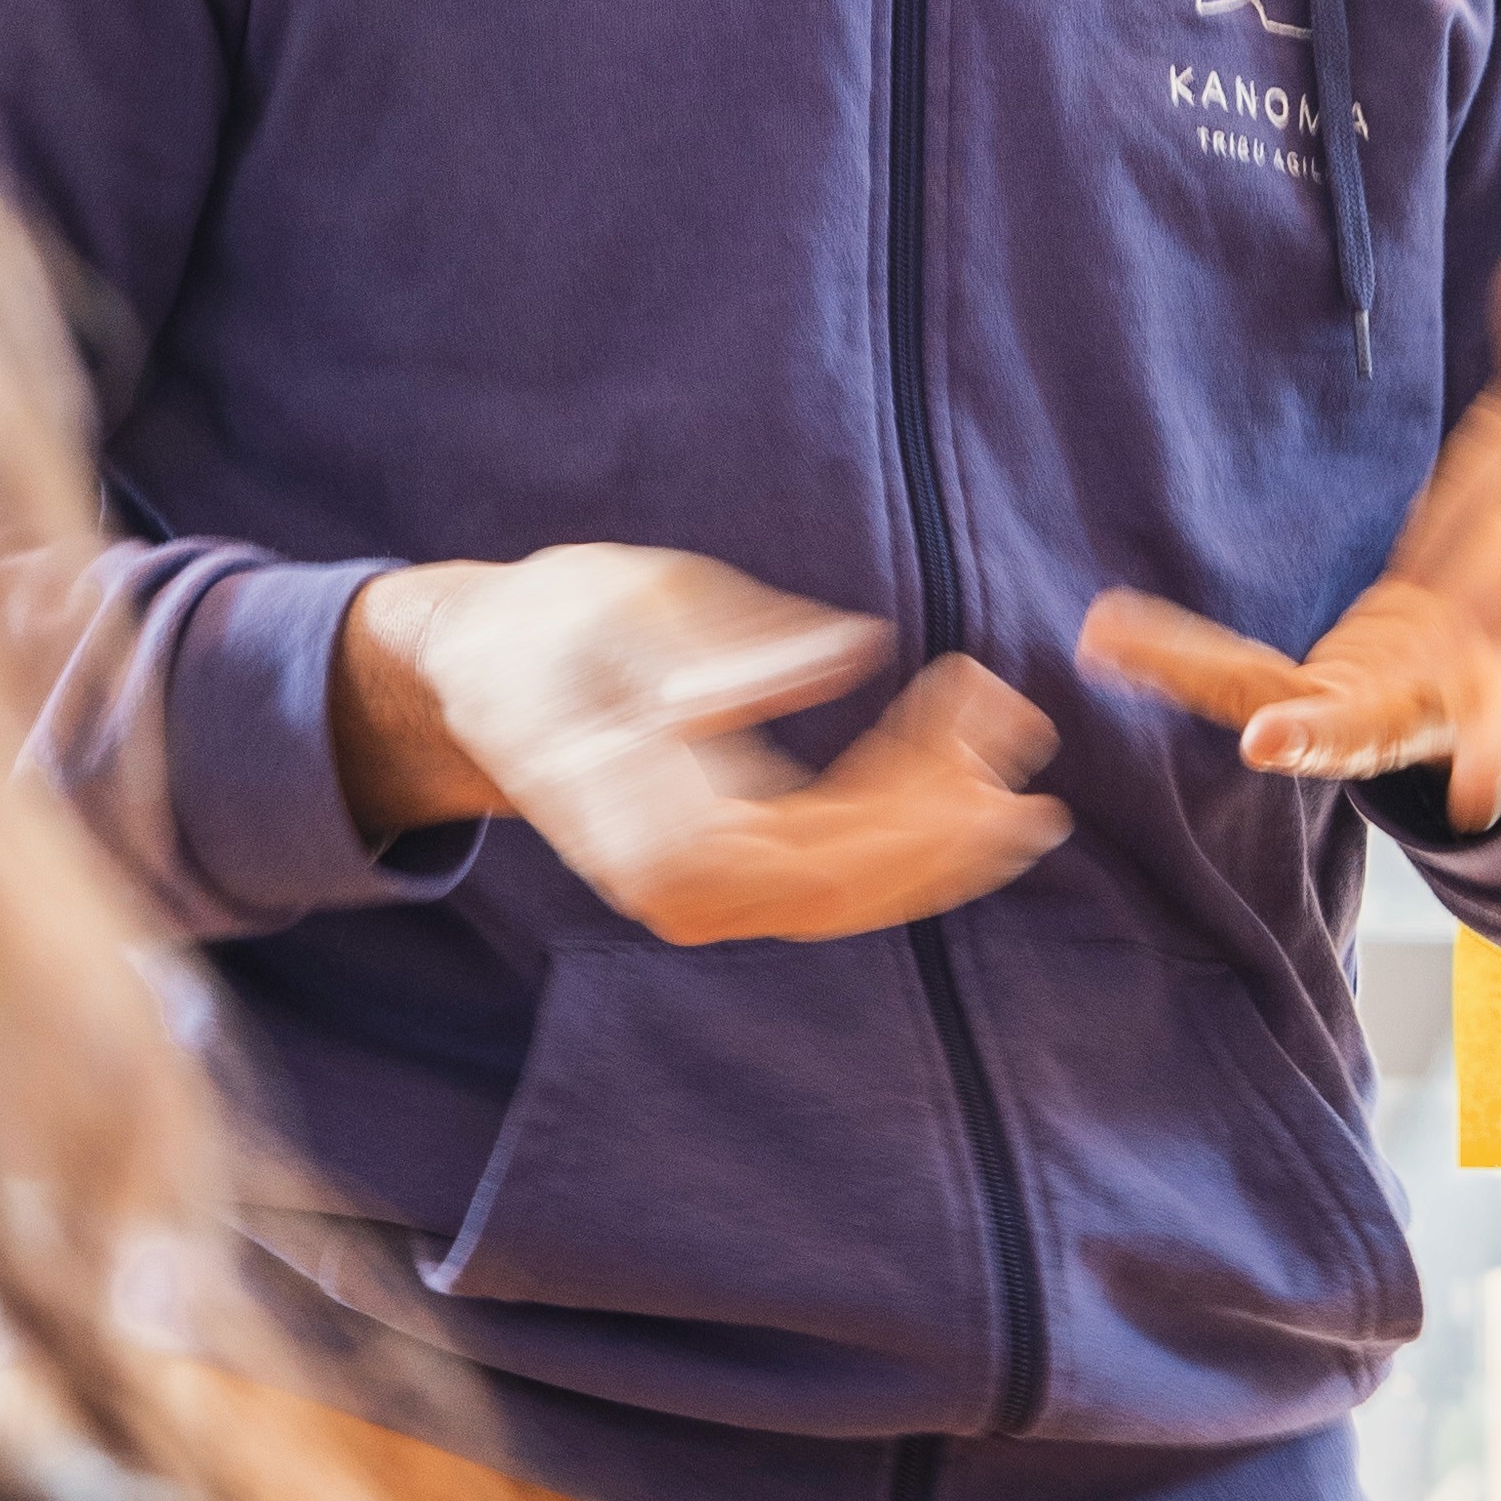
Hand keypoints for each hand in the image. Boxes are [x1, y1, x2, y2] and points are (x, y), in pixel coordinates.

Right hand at [333, 545, 1069, 943]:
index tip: (969, 720)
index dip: (900, 802)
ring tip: (1018, 789)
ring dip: (936, 851)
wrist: (480, 675)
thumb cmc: (550, 623)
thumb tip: (857, 649)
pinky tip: (959, 799)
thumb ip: (738, 641)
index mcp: (640, 819)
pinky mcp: (716, 883)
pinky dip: (899, 852)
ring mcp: (692, 897)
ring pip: (840, 900)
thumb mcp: (632, 600)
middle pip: (836, 888)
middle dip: (942, 831)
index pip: (801, 843)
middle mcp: (668, 884)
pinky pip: (824, 888)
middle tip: (1021, 752)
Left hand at [1080, 207, 1500, 835]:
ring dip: (1315, 733)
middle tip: (1475, 747)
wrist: (1477, 664)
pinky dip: (1181, 667)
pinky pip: (1241, 685)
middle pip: (1495, 690)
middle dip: (1495, 711)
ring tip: (1265, 739)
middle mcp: (1480, 670)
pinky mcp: (1315, 710)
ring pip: (1361, 730)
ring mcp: (1395, 707)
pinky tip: (1108, 636)